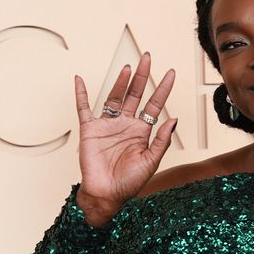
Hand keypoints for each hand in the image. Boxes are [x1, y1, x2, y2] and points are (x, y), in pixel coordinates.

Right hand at [74, 52, 177, 226]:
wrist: (105, 195)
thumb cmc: (128, 183)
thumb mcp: (151, 162)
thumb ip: (161, 140)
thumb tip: (174, 120)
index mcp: (141, 132)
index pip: (154, 105)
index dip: (162, 89)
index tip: (171, 73)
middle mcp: (125, 125)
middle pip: (135, 95)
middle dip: (142, 77)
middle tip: (147, 58)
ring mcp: (107, 125)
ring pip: (114, 97)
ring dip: (120, 82)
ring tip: (128, 67)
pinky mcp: (90, 129)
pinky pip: (83, 108)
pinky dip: (80, 94)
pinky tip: (79, 80)